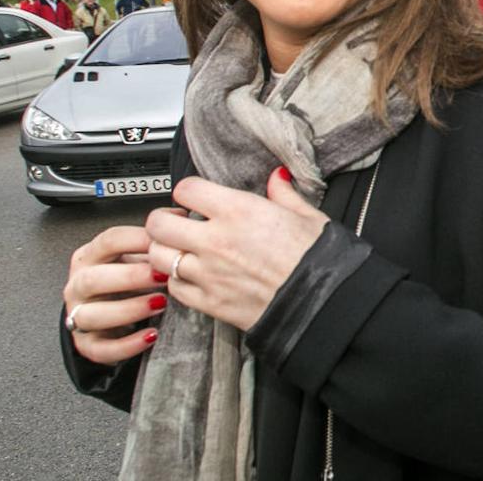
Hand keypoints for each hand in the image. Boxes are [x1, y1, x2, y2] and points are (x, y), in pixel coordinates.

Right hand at [63, 225, 168, 364]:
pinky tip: (151, 335)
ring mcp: (78, 314)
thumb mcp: (134, 256)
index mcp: (90, 256)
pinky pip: (102, 348)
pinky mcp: (87, 343)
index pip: (108, 241)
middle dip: (131, 276)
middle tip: (162, 276)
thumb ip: (152, 241)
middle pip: (95, 278)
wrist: (105, 315)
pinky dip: (128, 344)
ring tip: (160, 303)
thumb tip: (181, 216)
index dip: (137, 239)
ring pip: (93, 314)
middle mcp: (79, 284)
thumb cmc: (123, 280)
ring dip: (129, 309)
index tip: (164, 242)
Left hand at [146, 168, 329, 331]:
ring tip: (182, 251)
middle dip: (164, 220)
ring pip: (158, 257)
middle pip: (158, 224)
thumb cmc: (319, 260)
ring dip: (166, 252)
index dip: (188, 191)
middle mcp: (216, 240)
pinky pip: (174, 289)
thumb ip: (283, 194)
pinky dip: (177, 282)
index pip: (186, 189)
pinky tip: (194, 277)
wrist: (324, 304)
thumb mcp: (308, 216)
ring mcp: (209, 274)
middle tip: (177, 223)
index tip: (195, 198)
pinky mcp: (210, 302)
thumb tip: (278, 178)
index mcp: (239, 211)